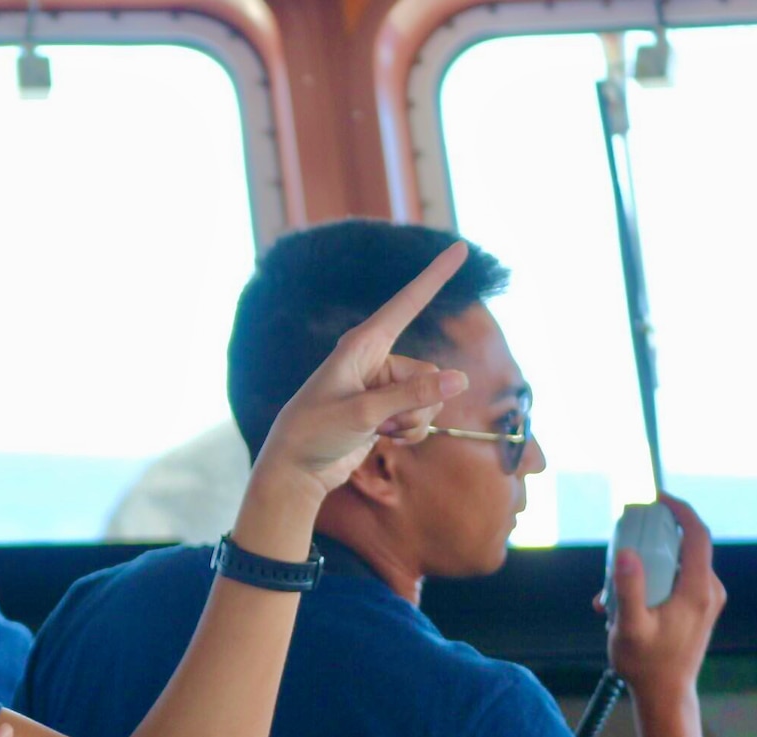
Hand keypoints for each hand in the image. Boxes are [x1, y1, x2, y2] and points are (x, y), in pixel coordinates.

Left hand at [256, 243, 472, 497]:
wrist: (295, 469)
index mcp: (362, 344)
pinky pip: (420, 416)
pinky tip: (384, 440)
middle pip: (429, 373)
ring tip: (378, 431)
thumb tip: (460, 379)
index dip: (435, 276)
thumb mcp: (363, 413)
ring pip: (429, 397)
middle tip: (382, 421)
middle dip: (418, 403)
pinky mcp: (386, 410)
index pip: (407, 303)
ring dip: (412, 421)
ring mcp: (382, 386)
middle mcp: (375, 360)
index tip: (460, 247)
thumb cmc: (315, 432)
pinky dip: (409, 432)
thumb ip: (413, 395)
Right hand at [595, 495, 726, 704]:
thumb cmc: (646, 664)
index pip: (697, 535)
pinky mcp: (699, 608)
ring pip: (679, 562)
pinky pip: (678, 579)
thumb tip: (626, 553)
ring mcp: (706, 600)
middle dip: (655, 535)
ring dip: (649, 562)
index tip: (657, 498)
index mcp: (698, 590)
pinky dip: (653, 578)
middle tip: (625, 535)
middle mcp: (708, 590)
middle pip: (687, 545)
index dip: (680, 510)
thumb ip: (627, 589)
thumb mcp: (629, 627)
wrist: (666, 694)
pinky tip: (623, 602)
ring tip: (614, 585)